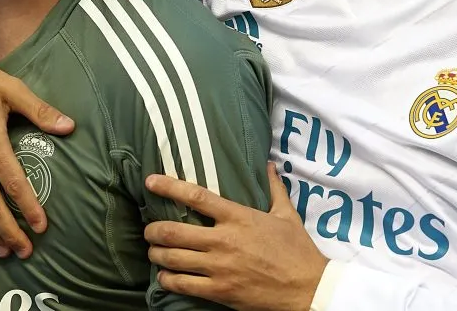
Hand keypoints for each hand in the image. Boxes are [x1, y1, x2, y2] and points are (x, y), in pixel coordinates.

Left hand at [144, 164, 328, 310]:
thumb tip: (269, 165)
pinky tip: (164, 277)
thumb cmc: (297, 250)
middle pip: (174, 231)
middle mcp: (224, 240)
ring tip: (153, 252)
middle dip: (154, 230)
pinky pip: (183, 285)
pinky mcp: (220, 291)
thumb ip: (274, 188)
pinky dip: (168, 280)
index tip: (150, 182)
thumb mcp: (286, 214)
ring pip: (173, 258)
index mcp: (238, 217)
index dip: (169, 187)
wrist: (308, 288)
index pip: (196, 196)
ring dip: (157, 254)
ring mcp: (220, 267)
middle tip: (149, 229)